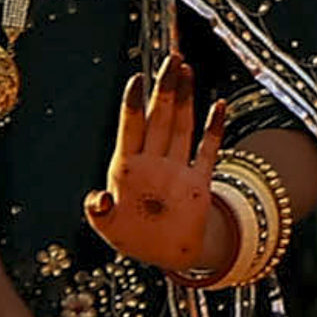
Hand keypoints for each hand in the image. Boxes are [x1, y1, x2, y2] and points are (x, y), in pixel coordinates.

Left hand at [84, 56, 234, 276]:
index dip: (133, 104)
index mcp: (126, 167)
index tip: (136, 79)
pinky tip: (217, 106)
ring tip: (187, 71)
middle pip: (159, 118)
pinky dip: (213, 128)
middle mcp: (152, 161)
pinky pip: (207, 149)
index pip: (130, 128)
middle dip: (164, 89)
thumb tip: (98, 198)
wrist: (164, 256)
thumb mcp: (107, 227)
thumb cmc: (131, 238)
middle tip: (171, 60)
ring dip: (185, 99)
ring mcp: (177, 168)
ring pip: (182, 126)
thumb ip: (99, 211)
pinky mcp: (199, 181)